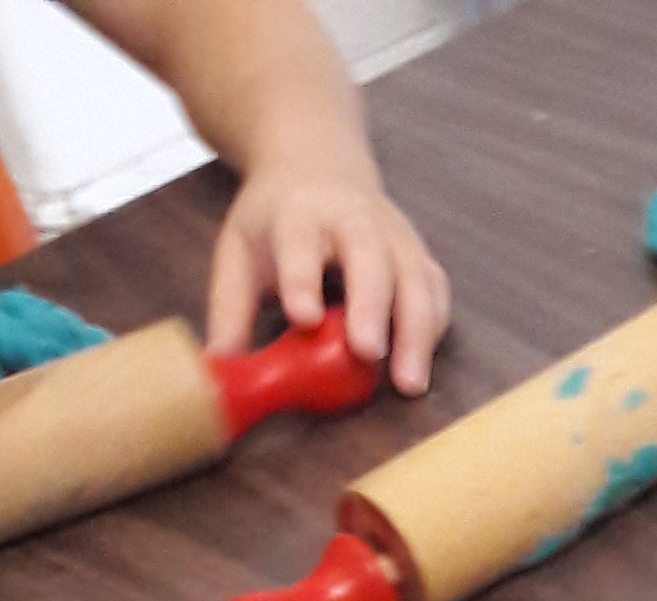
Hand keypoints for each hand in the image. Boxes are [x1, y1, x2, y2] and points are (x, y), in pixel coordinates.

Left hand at [209, 149, 449, 395]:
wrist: (317, 162)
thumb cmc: (277, 219)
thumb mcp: (239, 251)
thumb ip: (230, 310)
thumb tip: (220, 371)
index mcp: (299, 213)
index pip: (300, 243)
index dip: (302, 279)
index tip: (303, 318)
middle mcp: (353, 217)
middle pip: (370, 257)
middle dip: (371, 305)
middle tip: (367, 353)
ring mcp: (394, 235)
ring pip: (415, 278)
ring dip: (416, 331)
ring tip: (408, 383)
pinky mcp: (419, 256)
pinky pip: (435, 292)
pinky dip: (433, 329)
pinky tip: (421, 363)